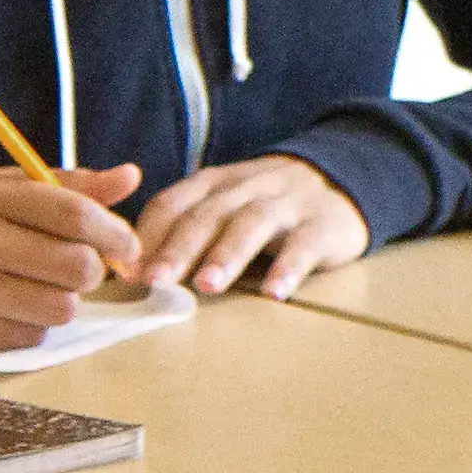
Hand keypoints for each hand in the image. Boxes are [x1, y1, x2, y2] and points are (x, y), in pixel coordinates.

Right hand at [0, 163, 143, 353]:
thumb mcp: (2, 186)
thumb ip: (67, 185)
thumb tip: (131, 178)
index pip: (71, 214)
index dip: (114, 231)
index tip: (126, 243)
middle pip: (75, 268)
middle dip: (92, 270)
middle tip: (79, 266)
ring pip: (59, 310)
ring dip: (62, 301)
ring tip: (37, 286)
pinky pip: (30, 339)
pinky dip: (31, 326)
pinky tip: (6, 308)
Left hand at [118, 153, 366, 297]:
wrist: (344, 180)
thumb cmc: (269, 207)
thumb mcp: (226, 206)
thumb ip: (187, 231)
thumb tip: (134, 273)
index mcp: (216, 184)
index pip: (173, 202)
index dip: (148, 234)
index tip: (127, 270)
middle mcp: (247, 187)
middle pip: (208, 214)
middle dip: (179, 247)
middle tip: (155, 280)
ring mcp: (287, 203)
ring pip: (252, 222)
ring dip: (226, 254)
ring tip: (207, 285)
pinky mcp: (323, 224)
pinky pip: (304, 244)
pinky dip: (288, 267)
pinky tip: (274, 292)